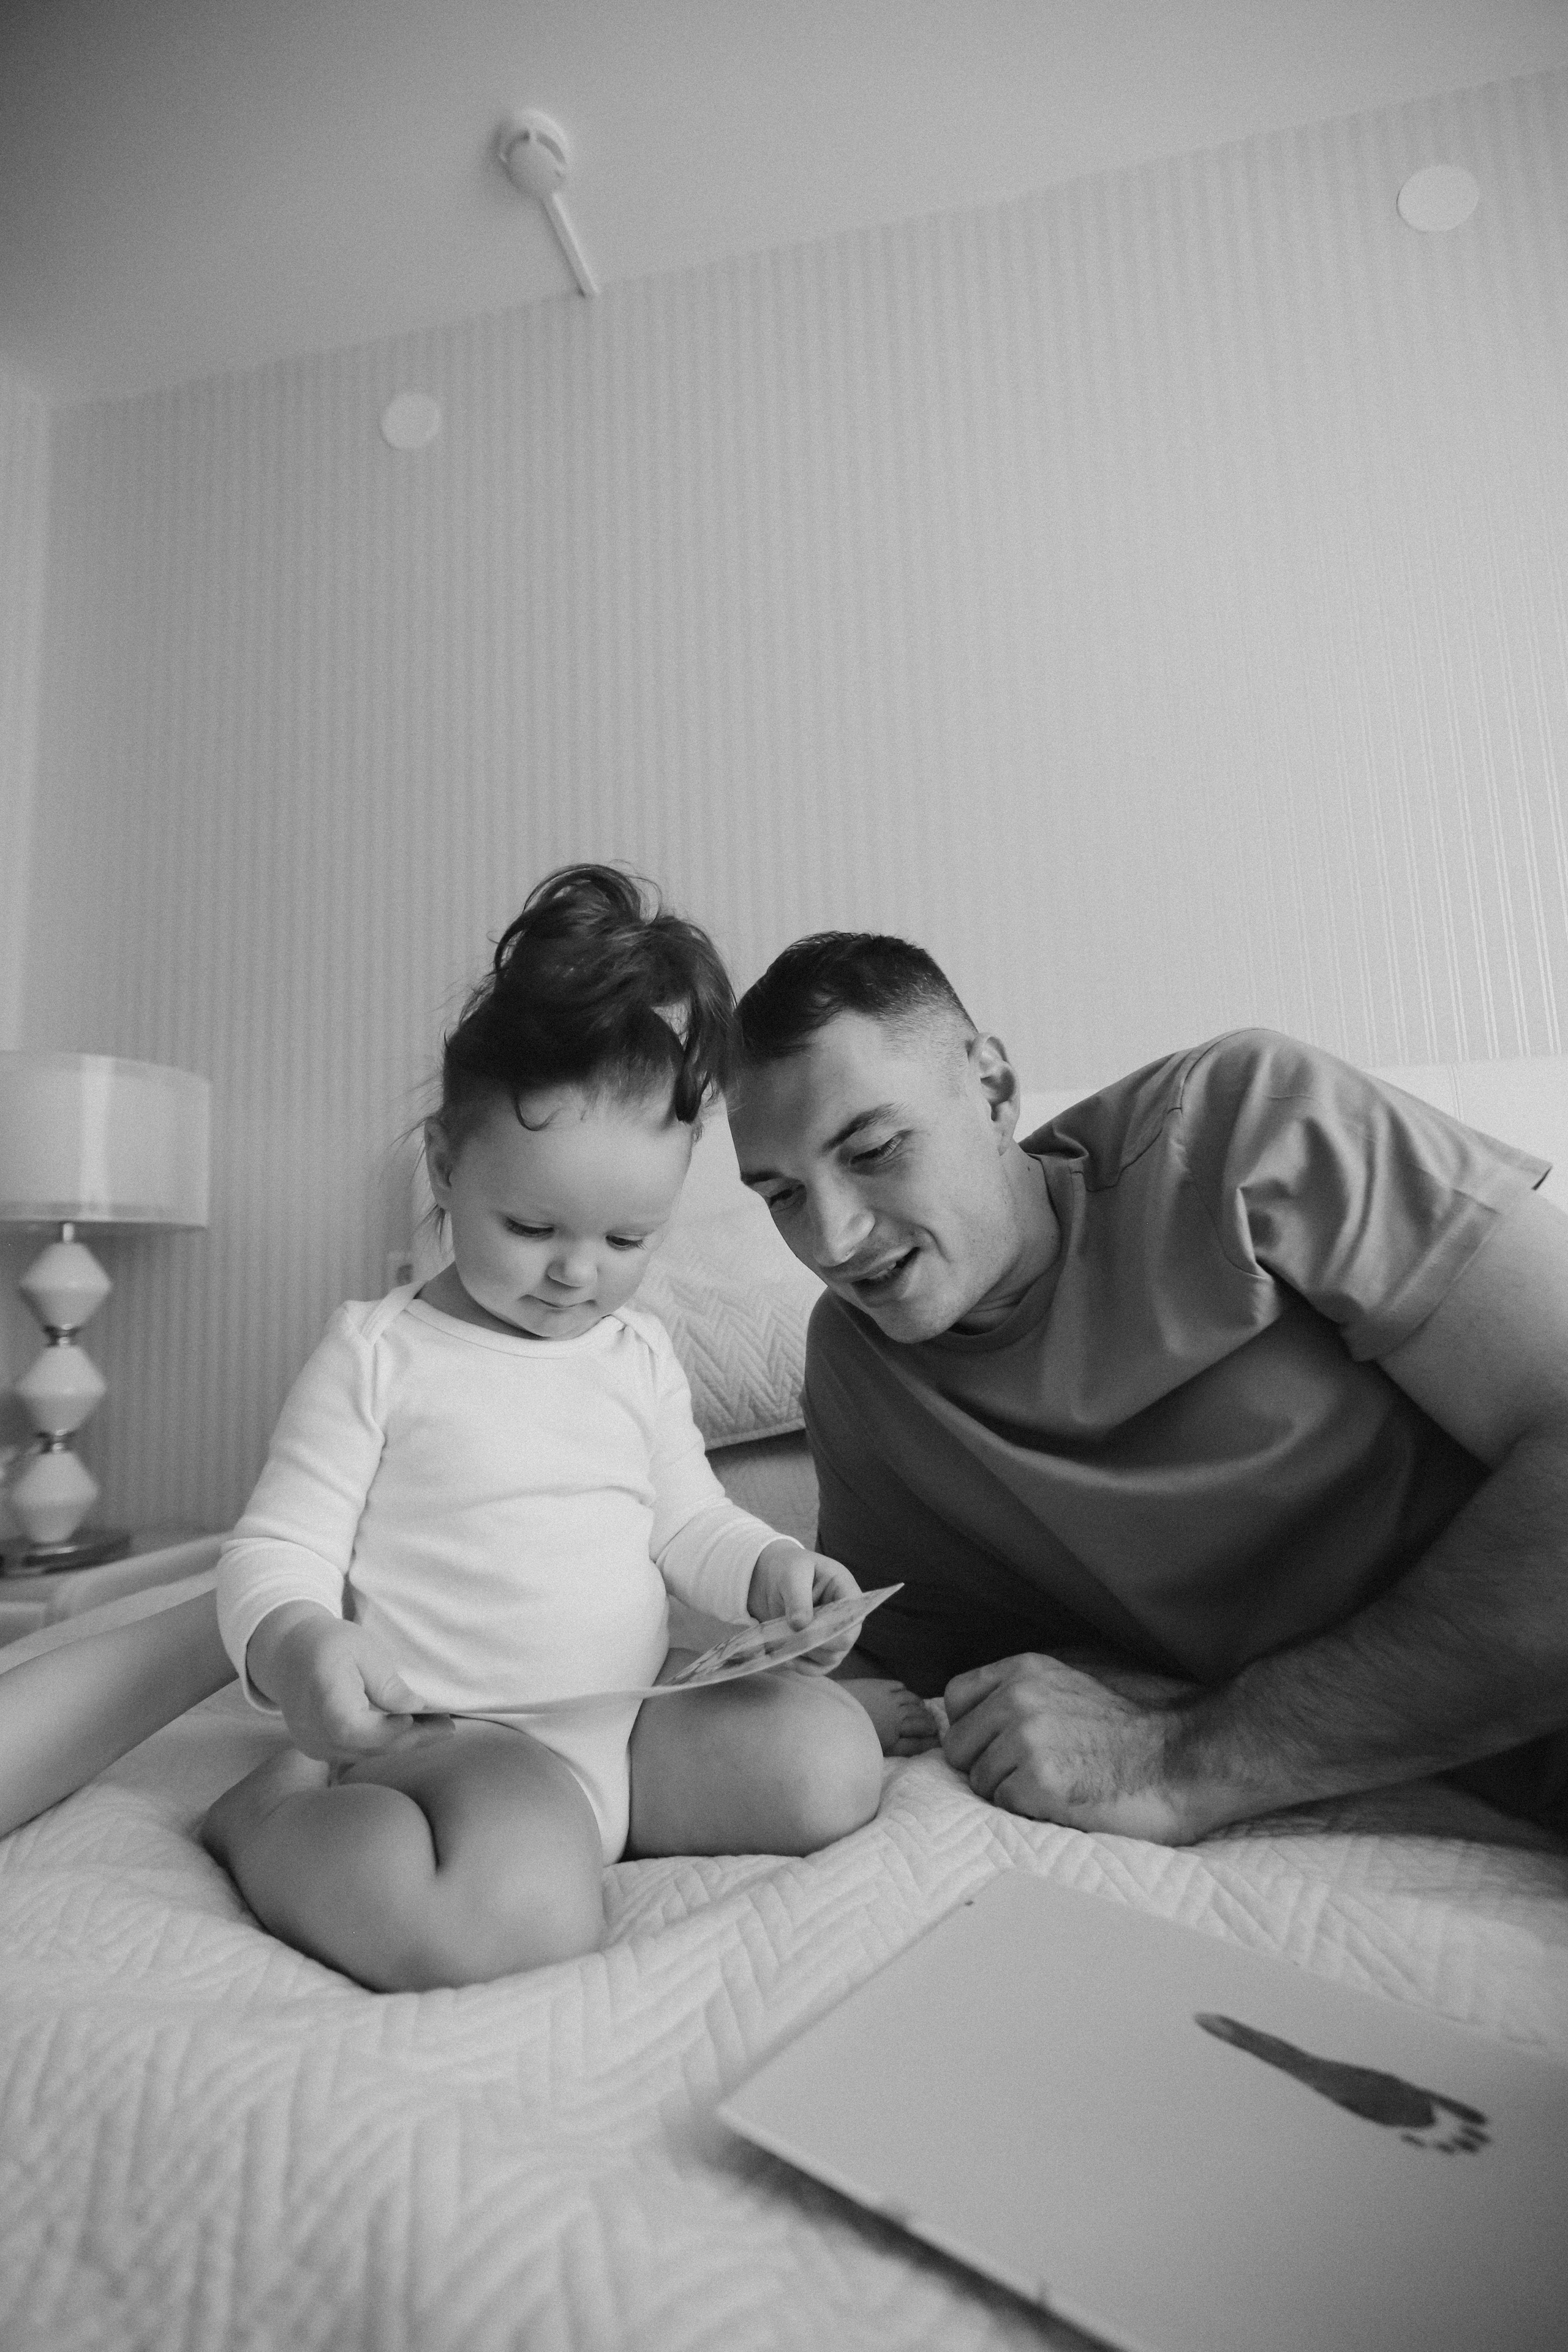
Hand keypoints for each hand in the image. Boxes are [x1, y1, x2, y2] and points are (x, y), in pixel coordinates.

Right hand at [245, 1602, 452, 1763]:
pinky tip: (412, 1731)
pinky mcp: (319, 1750)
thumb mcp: (362, 1647)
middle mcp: (312, 1728)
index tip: (418, 1718)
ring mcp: (313, 1744)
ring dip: (403, 1743)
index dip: (387, 1730)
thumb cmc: (329, 1643)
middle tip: (447, 1726)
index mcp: (321, 1696)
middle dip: (411, 1738)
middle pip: (366, 1745)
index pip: (352, 1727)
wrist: (289, 1655)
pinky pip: (357, 1752)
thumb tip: (414, 1709)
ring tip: (438, 1727)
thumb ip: (386, 1682)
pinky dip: (385, 1743)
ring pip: (365, 1752)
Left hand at [746, 1540, 862, 1671]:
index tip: (809, 1631)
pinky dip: (802, 1667)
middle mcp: (845, 1616)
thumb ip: (797, 1597)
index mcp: (846, 1590)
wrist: (772, 1578)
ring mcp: (833, 1634)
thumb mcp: (791, 1574)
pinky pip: (818, 1667)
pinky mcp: (819, 1647)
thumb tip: (800, 1626)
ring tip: (783, 1646)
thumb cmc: (788, 1568)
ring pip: (830, 1658)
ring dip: (807, 1656)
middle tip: (790, 1637)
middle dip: (816, 1644)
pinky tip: (785, 1658)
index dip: (836, 1630)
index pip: (854, 1617)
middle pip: (843, 1643)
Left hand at [941, 1651, 1202, 1841]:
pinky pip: (1005, 1807)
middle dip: (986, 1766)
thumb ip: (1016, 1693)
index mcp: (1023, 1671)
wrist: (1180, 1759)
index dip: (971, 1728)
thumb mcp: (1066, 1685)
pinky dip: (1030, 1811)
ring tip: (1058, 1784)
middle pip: (959, 1748)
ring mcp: (1027, 1741)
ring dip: (1011, 1792)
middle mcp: (1018, 1699)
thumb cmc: (1126, 1732)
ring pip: (980, 1782)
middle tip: (1031, 1772)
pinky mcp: (1038, 1784)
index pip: (955, 1699)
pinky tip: (1064, 1800)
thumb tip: (962, 1718)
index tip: (995, 1744)